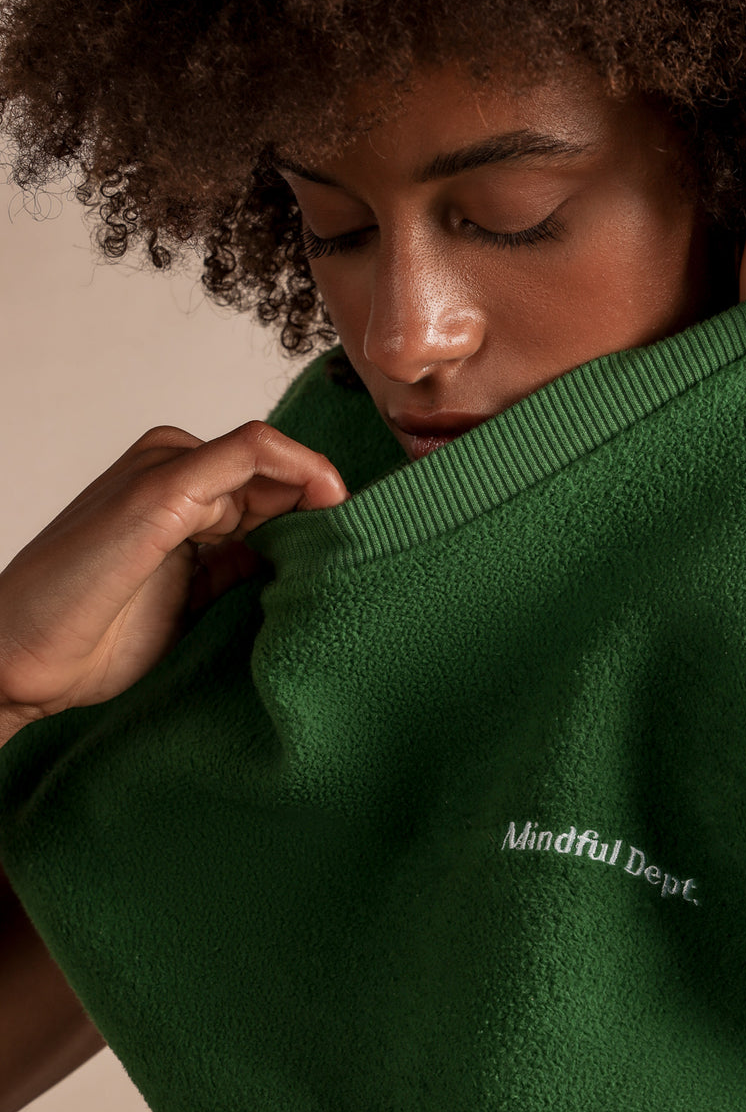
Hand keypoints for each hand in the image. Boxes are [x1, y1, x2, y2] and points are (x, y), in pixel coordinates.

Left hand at [0, 420, 345, 738]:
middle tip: (346, 552)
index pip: (265, 451)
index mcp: (174, 462)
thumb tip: (306, 466)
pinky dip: (283, 581)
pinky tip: (299, 596)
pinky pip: (257, 573)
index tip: (345, 515)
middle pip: (276, 489)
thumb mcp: (156, 505)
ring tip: (330, 575)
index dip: (312, 474)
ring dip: (303, 547)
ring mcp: (193, 544)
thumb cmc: (68, 584)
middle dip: (314, 512)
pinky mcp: (197, 591)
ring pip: (272, 532)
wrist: (21, 660)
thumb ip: (229, 469)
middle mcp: (186, 494)